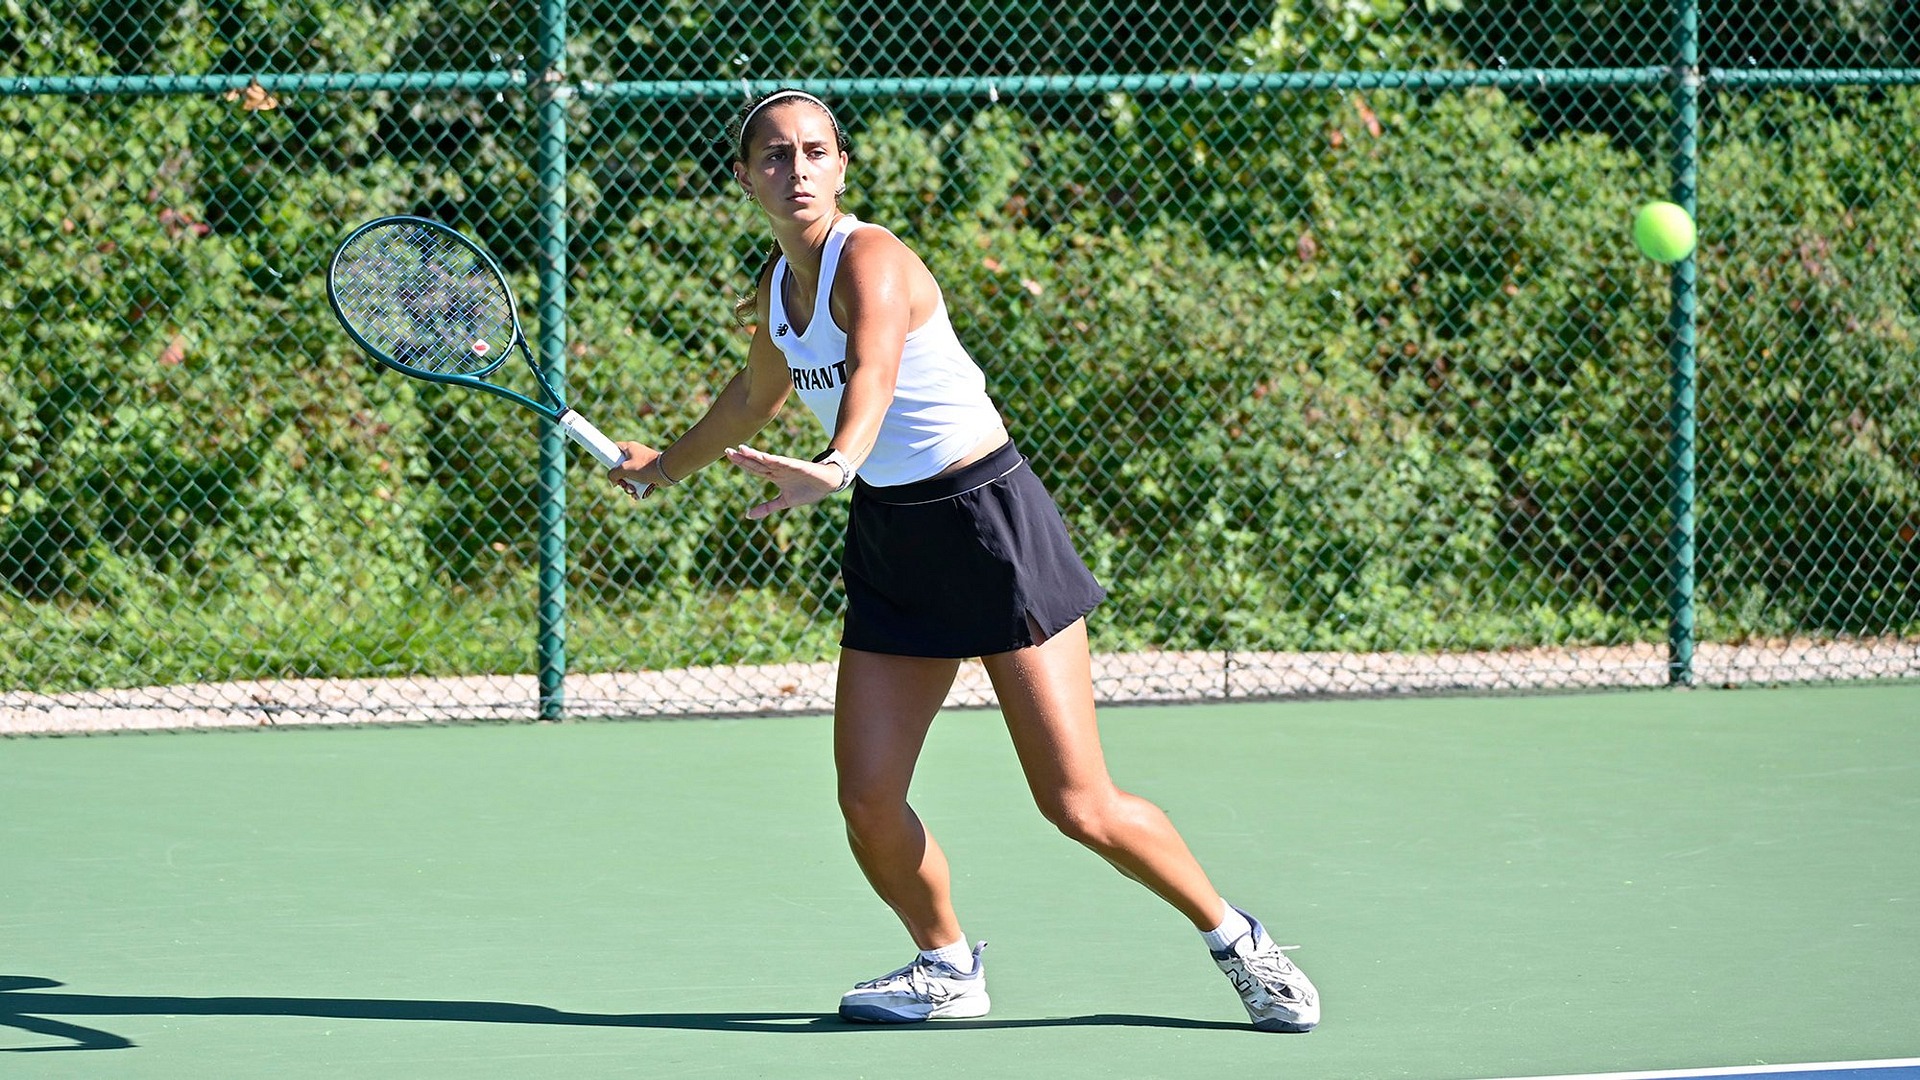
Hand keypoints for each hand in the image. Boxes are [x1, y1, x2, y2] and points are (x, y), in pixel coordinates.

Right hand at [608, 441, 668, 500]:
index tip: (610, 468)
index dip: (609, 458)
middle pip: (621, 468)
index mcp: (629, 448)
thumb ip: (613, 474)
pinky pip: (639, 482)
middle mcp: (636, 455)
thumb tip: (613, 481)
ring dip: (628, 487)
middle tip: (623, 485)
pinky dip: (637, 489)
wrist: (666, 471)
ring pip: (630, 477)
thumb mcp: (624, 469)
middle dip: (620, 480)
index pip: (614, 449)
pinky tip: (637, 495)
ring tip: (632, 491)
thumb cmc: (645, 466)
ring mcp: (642, 465)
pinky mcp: (649, 473)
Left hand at [723, 444, 844, 518]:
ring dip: (755, 456)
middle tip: (727, 450)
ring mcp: (787, 467)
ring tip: (742, 449)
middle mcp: (778, 469)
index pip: (754, 468)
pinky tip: (764, 456)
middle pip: (757, 463)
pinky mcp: (799, 466)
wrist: (828, 484)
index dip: (741, 463)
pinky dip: (774, 460)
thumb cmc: (807, 490)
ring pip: (768, 461)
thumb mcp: (784, 502)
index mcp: (773, 475)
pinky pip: (784, 463)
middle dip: (742, 457)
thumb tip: (748, 516)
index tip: (728, 455)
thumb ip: (767, 507)